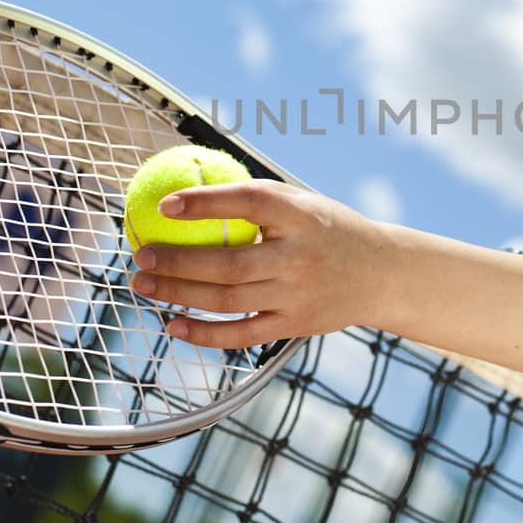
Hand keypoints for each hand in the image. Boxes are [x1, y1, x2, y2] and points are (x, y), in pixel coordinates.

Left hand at [128, 180, 389, 348]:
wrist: (380, 273)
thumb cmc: (326, 229)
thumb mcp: (302, 202)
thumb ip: (254, 198)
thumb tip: (187, 189)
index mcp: (300, 216)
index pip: (246, 204)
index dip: (204, 204)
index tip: (165, 205)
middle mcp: (298, 257)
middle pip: (227, 264)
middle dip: (177, 261)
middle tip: (141, 254)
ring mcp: (296, 295)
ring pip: (226, 300)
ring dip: (178, 294)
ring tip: (142, 284)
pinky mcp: (293, 325)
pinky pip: (240, 334)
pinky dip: (203, 334)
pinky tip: (172, 325)